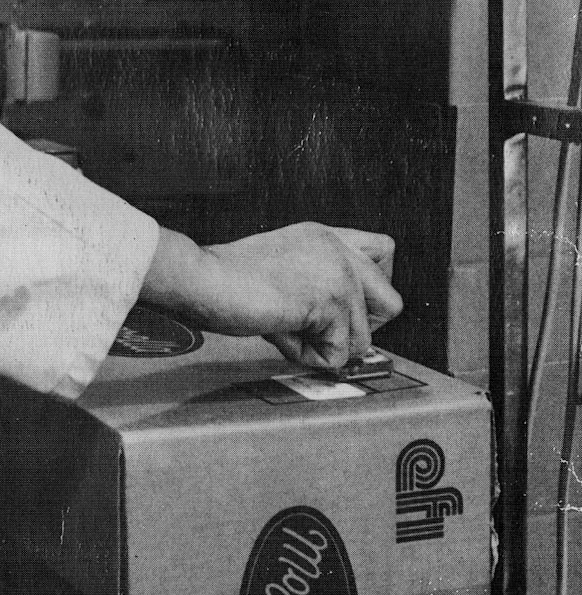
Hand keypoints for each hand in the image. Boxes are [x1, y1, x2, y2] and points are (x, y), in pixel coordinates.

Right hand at [141, 223, 400, 369]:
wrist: (203, 279)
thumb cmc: (224, 277)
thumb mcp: (282, 265)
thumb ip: (315, 280)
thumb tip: (339, 327)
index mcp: (326, 236)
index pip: (385, 251)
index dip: (373, 288)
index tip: (346, 306)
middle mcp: (339, 251)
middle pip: (391, 303)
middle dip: (361, 328)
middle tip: (323, 329)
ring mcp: (338, 276)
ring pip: (364, 340)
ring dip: (324, 347)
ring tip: (286, 329)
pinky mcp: (331, 304)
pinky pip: (338, 356)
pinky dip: (308, 358)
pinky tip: (280, 334)